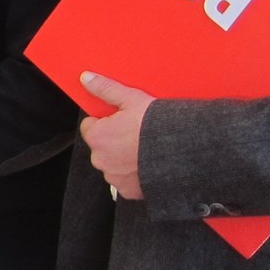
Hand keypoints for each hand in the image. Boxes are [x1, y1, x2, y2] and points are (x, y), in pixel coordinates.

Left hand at [79, 71, 153, 199]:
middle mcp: (100, 160)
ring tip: (144, 149)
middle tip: (135, 133)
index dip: (105, 121)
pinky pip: (126, 180)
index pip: (90, 126)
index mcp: (97, 137)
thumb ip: (105, 89)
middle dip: (114, 140)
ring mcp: (114, 178)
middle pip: (101, 146)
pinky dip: (134, 174)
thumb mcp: (131, 99)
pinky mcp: (128, 191)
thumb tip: (85, 78)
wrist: (184, 151)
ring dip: (123, 158)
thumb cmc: (156, 124)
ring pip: (113, 164)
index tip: (121, 119)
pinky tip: (148, 164)